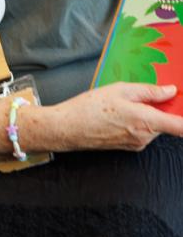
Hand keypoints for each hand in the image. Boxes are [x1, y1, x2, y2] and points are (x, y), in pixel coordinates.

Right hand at [44, 83, 182, 152]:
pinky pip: (141, 132)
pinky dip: (137, 121)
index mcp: (146, 121)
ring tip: (123, 103)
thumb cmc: (89, 108)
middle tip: (144, 94)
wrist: (66, 128)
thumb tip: (170, 91)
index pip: (180, 126)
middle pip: (166, 122)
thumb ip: (150, 91)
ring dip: (146, 114)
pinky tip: (118, 113)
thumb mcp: (121, 89)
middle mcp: (144, 137)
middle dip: (161, 108)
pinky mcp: (127, 147)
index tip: (182, 105)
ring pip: (153, 126)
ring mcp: (136, 144)